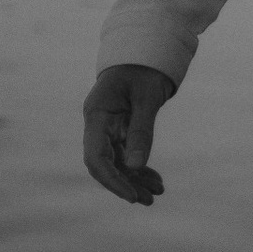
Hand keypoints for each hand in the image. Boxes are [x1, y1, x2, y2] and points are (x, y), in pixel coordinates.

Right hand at [83, 62, 173, 205]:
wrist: (146, 50)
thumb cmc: (145, 69)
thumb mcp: (147, 98)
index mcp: (97, 114)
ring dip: (134, 179)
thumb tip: (136, 167)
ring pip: (117, 161)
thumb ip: (142, 131)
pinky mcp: (119, 129)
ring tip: (156, 194)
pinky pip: (126, 154)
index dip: (112, 180)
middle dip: (124, 184)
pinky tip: (155, 180)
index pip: (96, 157)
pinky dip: (139, 168)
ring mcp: (107, 127)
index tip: (132, 196)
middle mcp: (98, 124)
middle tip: (148, 201)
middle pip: (104, 163)